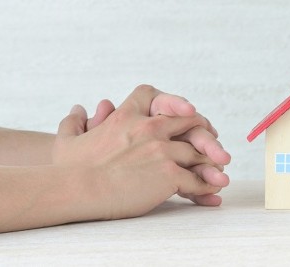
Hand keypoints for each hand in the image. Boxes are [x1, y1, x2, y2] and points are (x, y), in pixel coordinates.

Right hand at [52, 85, 228, 219]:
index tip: (188, 113)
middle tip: (214, 146)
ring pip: (197, 152)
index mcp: (129, 114)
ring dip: (211, 163)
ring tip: (220, 173)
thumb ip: (74, 121)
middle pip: (189, 121)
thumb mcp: (69, 138)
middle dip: (205, 133)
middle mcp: (150, 127)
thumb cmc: (69, 168)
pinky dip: (206, 186)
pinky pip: (195, 179)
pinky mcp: (168, 173)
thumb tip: (77, 108)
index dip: (176, 104)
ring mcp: (161, 149)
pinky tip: (211, 192)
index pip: (158, 97)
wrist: (75, 189)